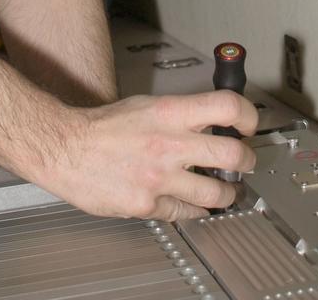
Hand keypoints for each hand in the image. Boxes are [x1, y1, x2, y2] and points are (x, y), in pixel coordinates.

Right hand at [36, 90, 257, 219]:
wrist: (67, 149)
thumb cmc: (103, 127)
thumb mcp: (147, 106)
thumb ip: (180, 115)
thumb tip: (211, 122)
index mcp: (170, 113)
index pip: (226, 107)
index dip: (248, 115)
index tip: (250, 124)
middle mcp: (170, 144)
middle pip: (233, 154)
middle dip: (247, 160)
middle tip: (246, 162)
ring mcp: (160, 178)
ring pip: (216, 192)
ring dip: (227, 193)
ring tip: (226, 190)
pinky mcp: (148, 205)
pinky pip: (187, 212)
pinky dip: (196, 209)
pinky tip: (195, 203)